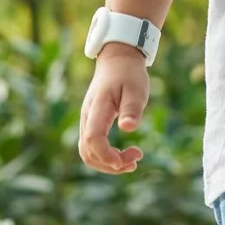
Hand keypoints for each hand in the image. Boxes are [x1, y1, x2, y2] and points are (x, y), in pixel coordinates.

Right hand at [77, 49, 149, 173]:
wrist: (117, 61)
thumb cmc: (128, 74)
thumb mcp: (136, 89)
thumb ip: (132, 109)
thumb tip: (128, 128)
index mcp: (97, 108)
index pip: (93, 138)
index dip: (106, 155)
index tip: (126, 162)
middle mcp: (87, 117)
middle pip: (88, 152)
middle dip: (110, 163)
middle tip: (137, 158)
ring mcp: (87, 122)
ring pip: (88, 153)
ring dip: (108, 163)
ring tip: (133, 160)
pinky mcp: (92, 125)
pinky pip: (92, 148)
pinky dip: (106, 157)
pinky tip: (124, 155)